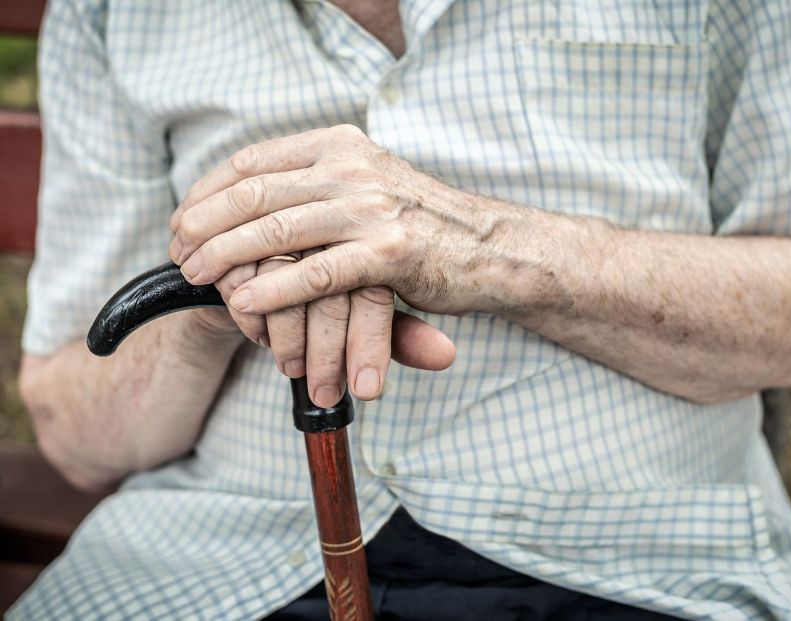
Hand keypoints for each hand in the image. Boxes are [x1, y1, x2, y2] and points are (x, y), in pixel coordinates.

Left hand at [169, 124, 515, 320]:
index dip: (208, 192)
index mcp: (341, 144)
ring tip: (196, 277)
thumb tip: (255, 200)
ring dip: (225, 256)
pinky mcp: (390, 252)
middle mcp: (353, 167)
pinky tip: (243, 303)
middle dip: (205, 225)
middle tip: (177, 252)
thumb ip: (319, 184)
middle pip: (255, 192)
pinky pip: (318, 273)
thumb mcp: (368, 184)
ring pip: (278, 230)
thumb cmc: (422, 224)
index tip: (183, 219)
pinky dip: (275, 289)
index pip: (254, 161)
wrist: (491, 246)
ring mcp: (372, 208)